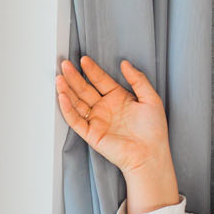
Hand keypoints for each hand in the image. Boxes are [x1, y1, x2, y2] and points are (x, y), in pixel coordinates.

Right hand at [55, 54, 170, 173]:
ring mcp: (97, 120)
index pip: (101, 80)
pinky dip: (67, 109)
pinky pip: (75, 120)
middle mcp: (105, 108)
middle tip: (65, 65)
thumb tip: (125, 64)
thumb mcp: (150, 98)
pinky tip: (62, 96)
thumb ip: (138, 79)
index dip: (92, 70)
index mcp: (118, 98)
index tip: (84, 59)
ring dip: (67, 90)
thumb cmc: (153, 130)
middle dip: (74, 77)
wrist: (149, 154)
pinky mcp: (90, 133)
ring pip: (77, 102)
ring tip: (59, 78)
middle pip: (85, 89)